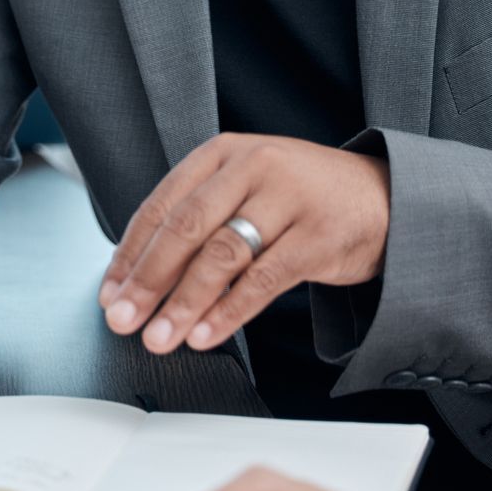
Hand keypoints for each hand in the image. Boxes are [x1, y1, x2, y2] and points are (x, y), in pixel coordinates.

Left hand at [99, 133, 388, 353]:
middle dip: (148, 280)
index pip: (163, 204)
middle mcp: (254, 166)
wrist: (381, 197)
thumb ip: (200, 217)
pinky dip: (229, 312)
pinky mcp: (318, 236)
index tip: (110, 294)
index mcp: (224, 152)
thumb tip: (137, 278)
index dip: (131, 253)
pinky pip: (264, 279)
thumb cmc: (301, 198)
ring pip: (222, 254)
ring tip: (160, 338)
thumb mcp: (247, 187)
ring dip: (183, 303)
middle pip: (187, 227)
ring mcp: (289, 199)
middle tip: (123, 319)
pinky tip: (205, 335)